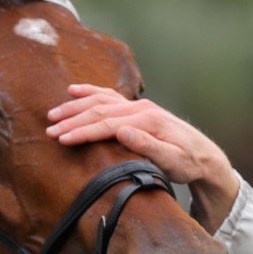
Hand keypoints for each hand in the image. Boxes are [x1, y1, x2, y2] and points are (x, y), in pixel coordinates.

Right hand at [47, 84, 239, 231]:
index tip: (63, 139)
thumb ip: (148, 146)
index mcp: (148, 120)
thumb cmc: (188, 162)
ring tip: (53, 115)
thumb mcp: (173, 160)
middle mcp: (141, 108)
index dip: (83, 132)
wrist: (203, 155)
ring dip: (75, 107)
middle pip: (99, 110)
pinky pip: (109, 96)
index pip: (108, 124)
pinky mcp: (137, 109)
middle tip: (49, 130)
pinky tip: (73, 91)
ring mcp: (138, 106)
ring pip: (100, 101)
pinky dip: (89, 92)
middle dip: (72, 120)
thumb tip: (122, 131)